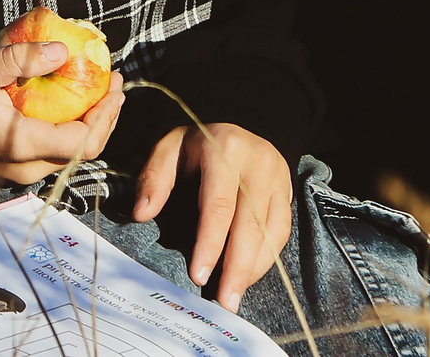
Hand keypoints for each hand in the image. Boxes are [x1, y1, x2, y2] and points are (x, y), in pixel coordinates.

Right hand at [0, 41, 125, 184]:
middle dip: (105, 118)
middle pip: (83, 152)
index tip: (116, 84)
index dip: (107, 114)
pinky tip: (68, 107)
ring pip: (68, 156)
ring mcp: (18, 175)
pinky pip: (51, 155)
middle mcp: (26, 168)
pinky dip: (69, 132)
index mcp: (23, 145)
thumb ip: (21, 58)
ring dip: (89, 125)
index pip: (85, 141)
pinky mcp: (10, 172)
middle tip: (113, 84)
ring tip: (97, 93)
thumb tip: (63, 50)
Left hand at [131, 123, 291, 314]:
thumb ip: (154, 178)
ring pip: (271, 230)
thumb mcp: (168, 148)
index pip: (219, 205)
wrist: (235, 128)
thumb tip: (142, 214)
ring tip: (234, 296)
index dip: (210, 243)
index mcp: (226, 150)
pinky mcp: (287, 192)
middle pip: (250, 223)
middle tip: (224, 301)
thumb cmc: (195, 145)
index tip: (199, 275)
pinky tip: (247, 276)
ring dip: (253, 268)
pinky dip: (266, 258)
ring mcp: (278, 177)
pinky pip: (281, 230)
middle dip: (237, 266)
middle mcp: (259, 163)